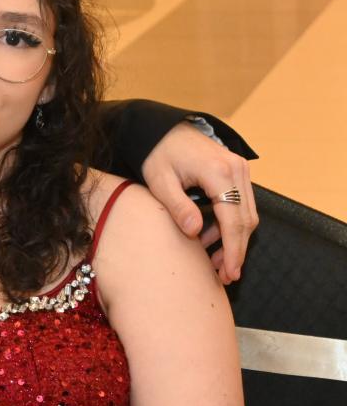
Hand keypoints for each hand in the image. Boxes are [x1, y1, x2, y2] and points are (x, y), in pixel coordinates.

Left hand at [140, 123, 257, 283]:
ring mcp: (240, 169)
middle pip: (246, 220)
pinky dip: (230, 224)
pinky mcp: (237, 172)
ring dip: (234, 239)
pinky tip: (211, 239)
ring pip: (247, 214)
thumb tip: (194, 231)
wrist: (163, 130)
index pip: (233, 219)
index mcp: (218, 171)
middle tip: (224, 275)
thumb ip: (177, 205)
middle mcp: (236, 169)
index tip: (230, 273)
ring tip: (214, 261)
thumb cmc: (158, 154)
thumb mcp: (159, 180)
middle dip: (237, 250)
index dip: (233, 249)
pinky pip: (241, 204)